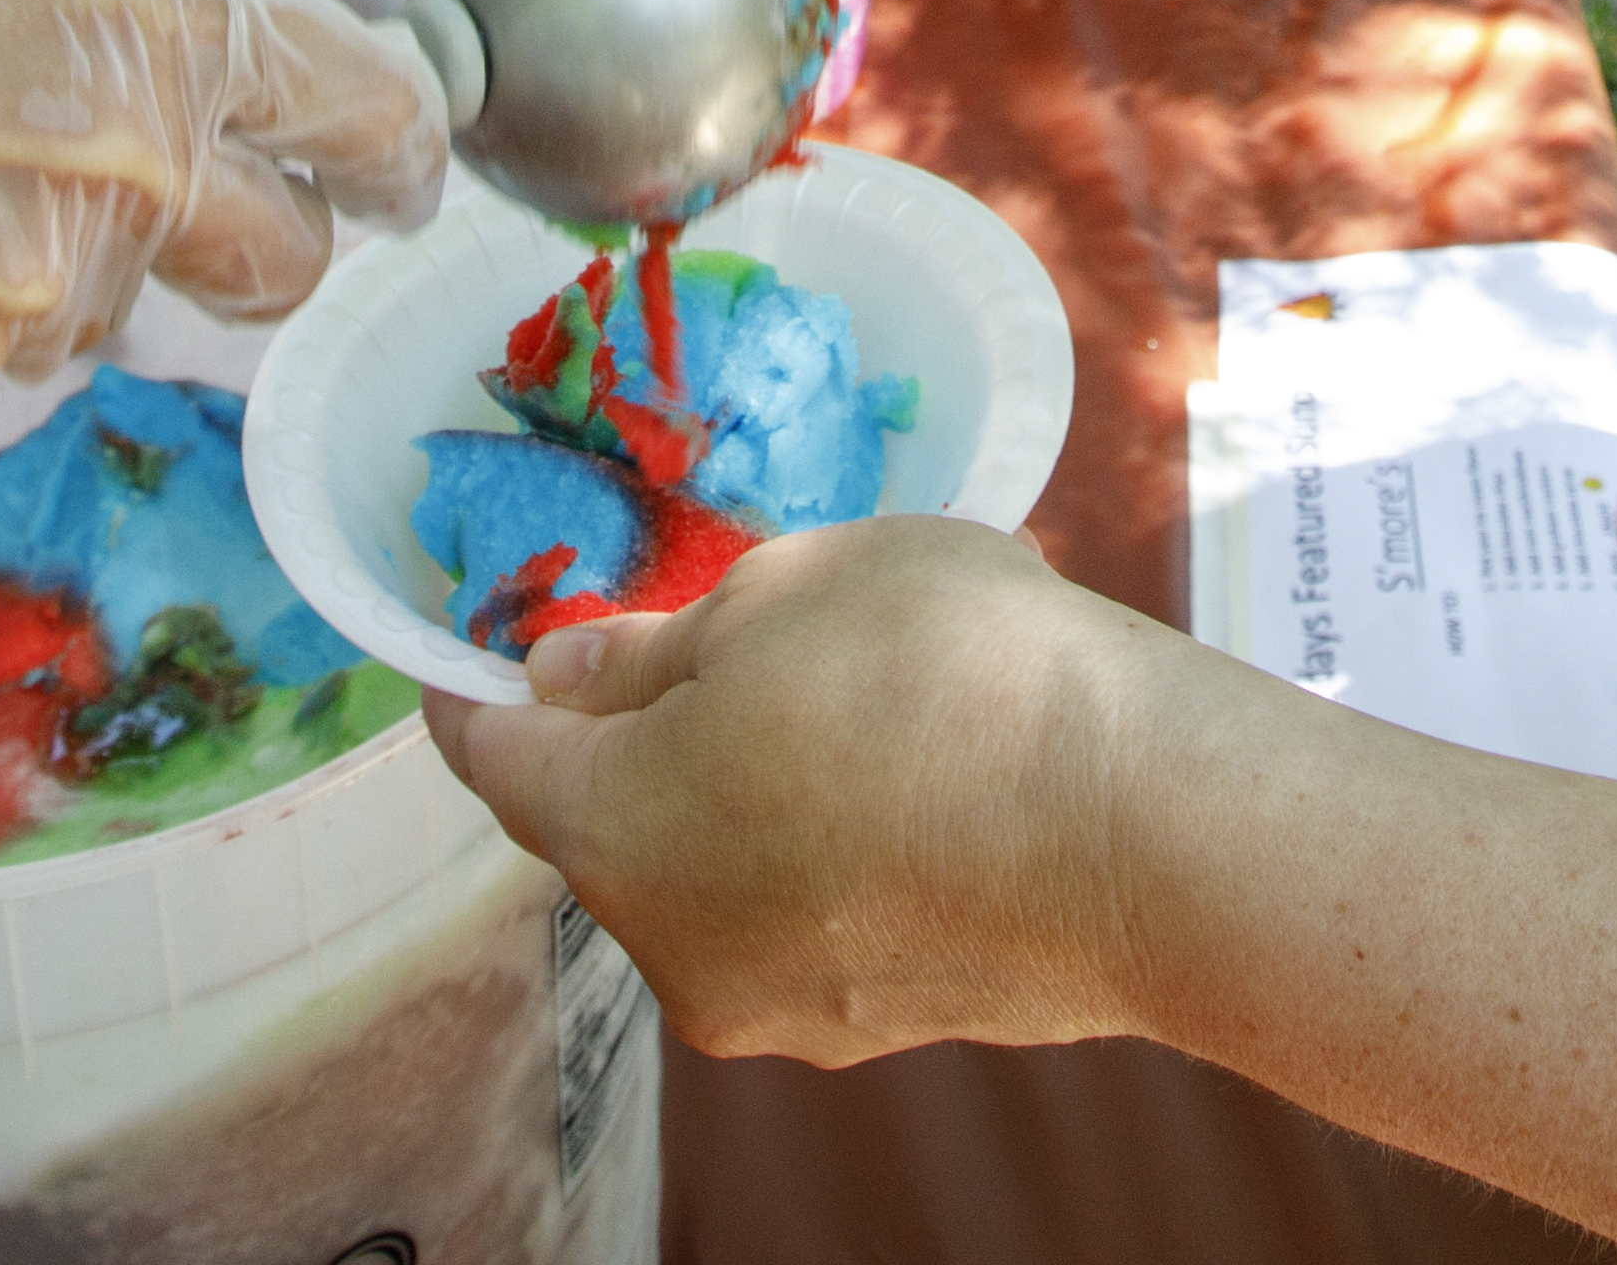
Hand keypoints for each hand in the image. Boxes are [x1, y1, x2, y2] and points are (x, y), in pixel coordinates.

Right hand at [0, 0, 447, 502]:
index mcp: (163, 34)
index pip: (369, 121)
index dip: (403, 146)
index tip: (399, 167)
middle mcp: (130, 185)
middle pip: (282, 261)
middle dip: (259, 235)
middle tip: (181, 194)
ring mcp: (30, 308)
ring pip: (112, 314)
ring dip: (61, 263)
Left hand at [424, 518, 1196, 1060]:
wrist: (1144, 835)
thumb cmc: (943, 678)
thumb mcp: (782, 594)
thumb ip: (655, 646)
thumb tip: (570, 678)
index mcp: (615, 833)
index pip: (496, 764)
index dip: (476, 695)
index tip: (472, 656)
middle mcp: (673, 948)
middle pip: (613, 828)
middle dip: (639, 740)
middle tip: (708, 642)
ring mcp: (782, 1004)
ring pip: (719, 877)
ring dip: (745, 795)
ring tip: (849, 699)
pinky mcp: (884, 1023)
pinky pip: (815, 917)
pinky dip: (828, 848)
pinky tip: (915, 776)